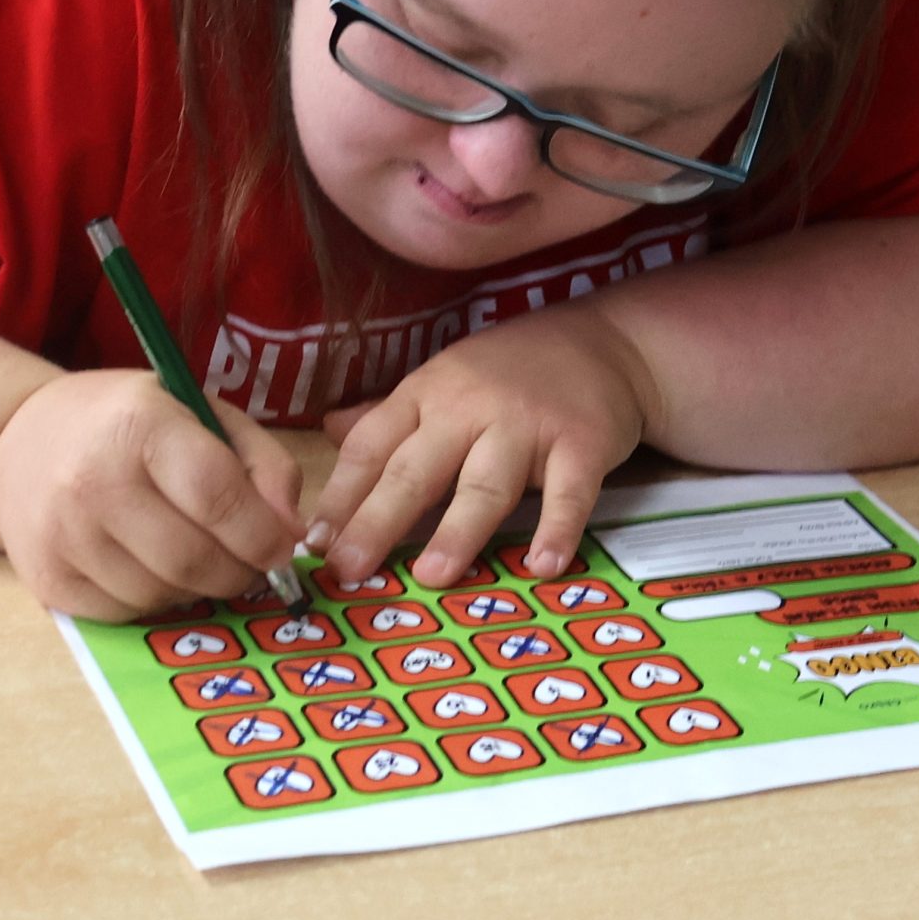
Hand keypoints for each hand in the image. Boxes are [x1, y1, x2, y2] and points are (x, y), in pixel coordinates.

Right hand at [0, 370, 304, 619]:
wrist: (20, 442)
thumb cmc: (129, 425)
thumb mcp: (202, 414)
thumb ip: (262, 465)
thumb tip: (292, 532)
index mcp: (139, 426)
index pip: (216, 496)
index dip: (262, 532)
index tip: (283, 546)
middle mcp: (92, 481)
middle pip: (193, 558)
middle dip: (239, 570)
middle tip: (250, 562)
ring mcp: (63, 536)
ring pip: (163, 594)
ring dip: (198, 587)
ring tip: (198, 556)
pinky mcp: (48, 579)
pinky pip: (127, 612)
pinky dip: (156, 599)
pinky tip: (152, 565)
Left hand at [308, 310, 654, 588]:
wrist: (606, 343)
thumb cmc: (513, 372)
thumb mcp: (445, 380)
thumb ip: (391, 413)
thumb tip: (329, 432)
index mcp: (427, 392)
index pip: (372, 446)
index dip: (340, 496)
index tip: (312, 543)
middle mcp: (470, 406)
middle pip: (417, 470)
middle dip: (377, 522)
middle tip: (349, 569)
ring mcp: (528, 425)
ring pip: (486, 484)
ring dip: (458, 532)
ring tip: (432, 576)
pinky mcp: (583, 442)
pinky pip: (570, 493)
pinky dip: (558, 529)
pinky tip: (543, 566)